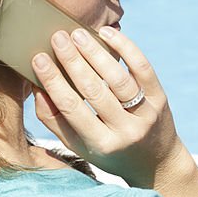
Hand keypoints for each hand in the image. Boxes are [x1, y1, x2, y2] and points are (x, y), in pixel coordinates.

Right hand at [32, 26, 187, 187]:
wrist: (156, 163)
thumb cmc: (110, 152)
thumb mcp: (79, 146)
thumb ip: (55, 120)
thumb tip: (37, 87)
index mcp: (101, 144)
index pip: (72, 108)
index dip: (54, 82)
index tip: (39, 58)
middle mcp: (126, 131)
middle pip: (95, 90)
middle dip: (73, 61)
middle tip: (57, 37)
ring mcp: (146, 114)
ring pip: (118, 78)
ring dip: (96, 53)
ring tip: (78, 34)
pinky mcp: (160, 98)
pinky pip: (143, 69)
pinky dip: (125, 48)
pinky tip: (107, 33)